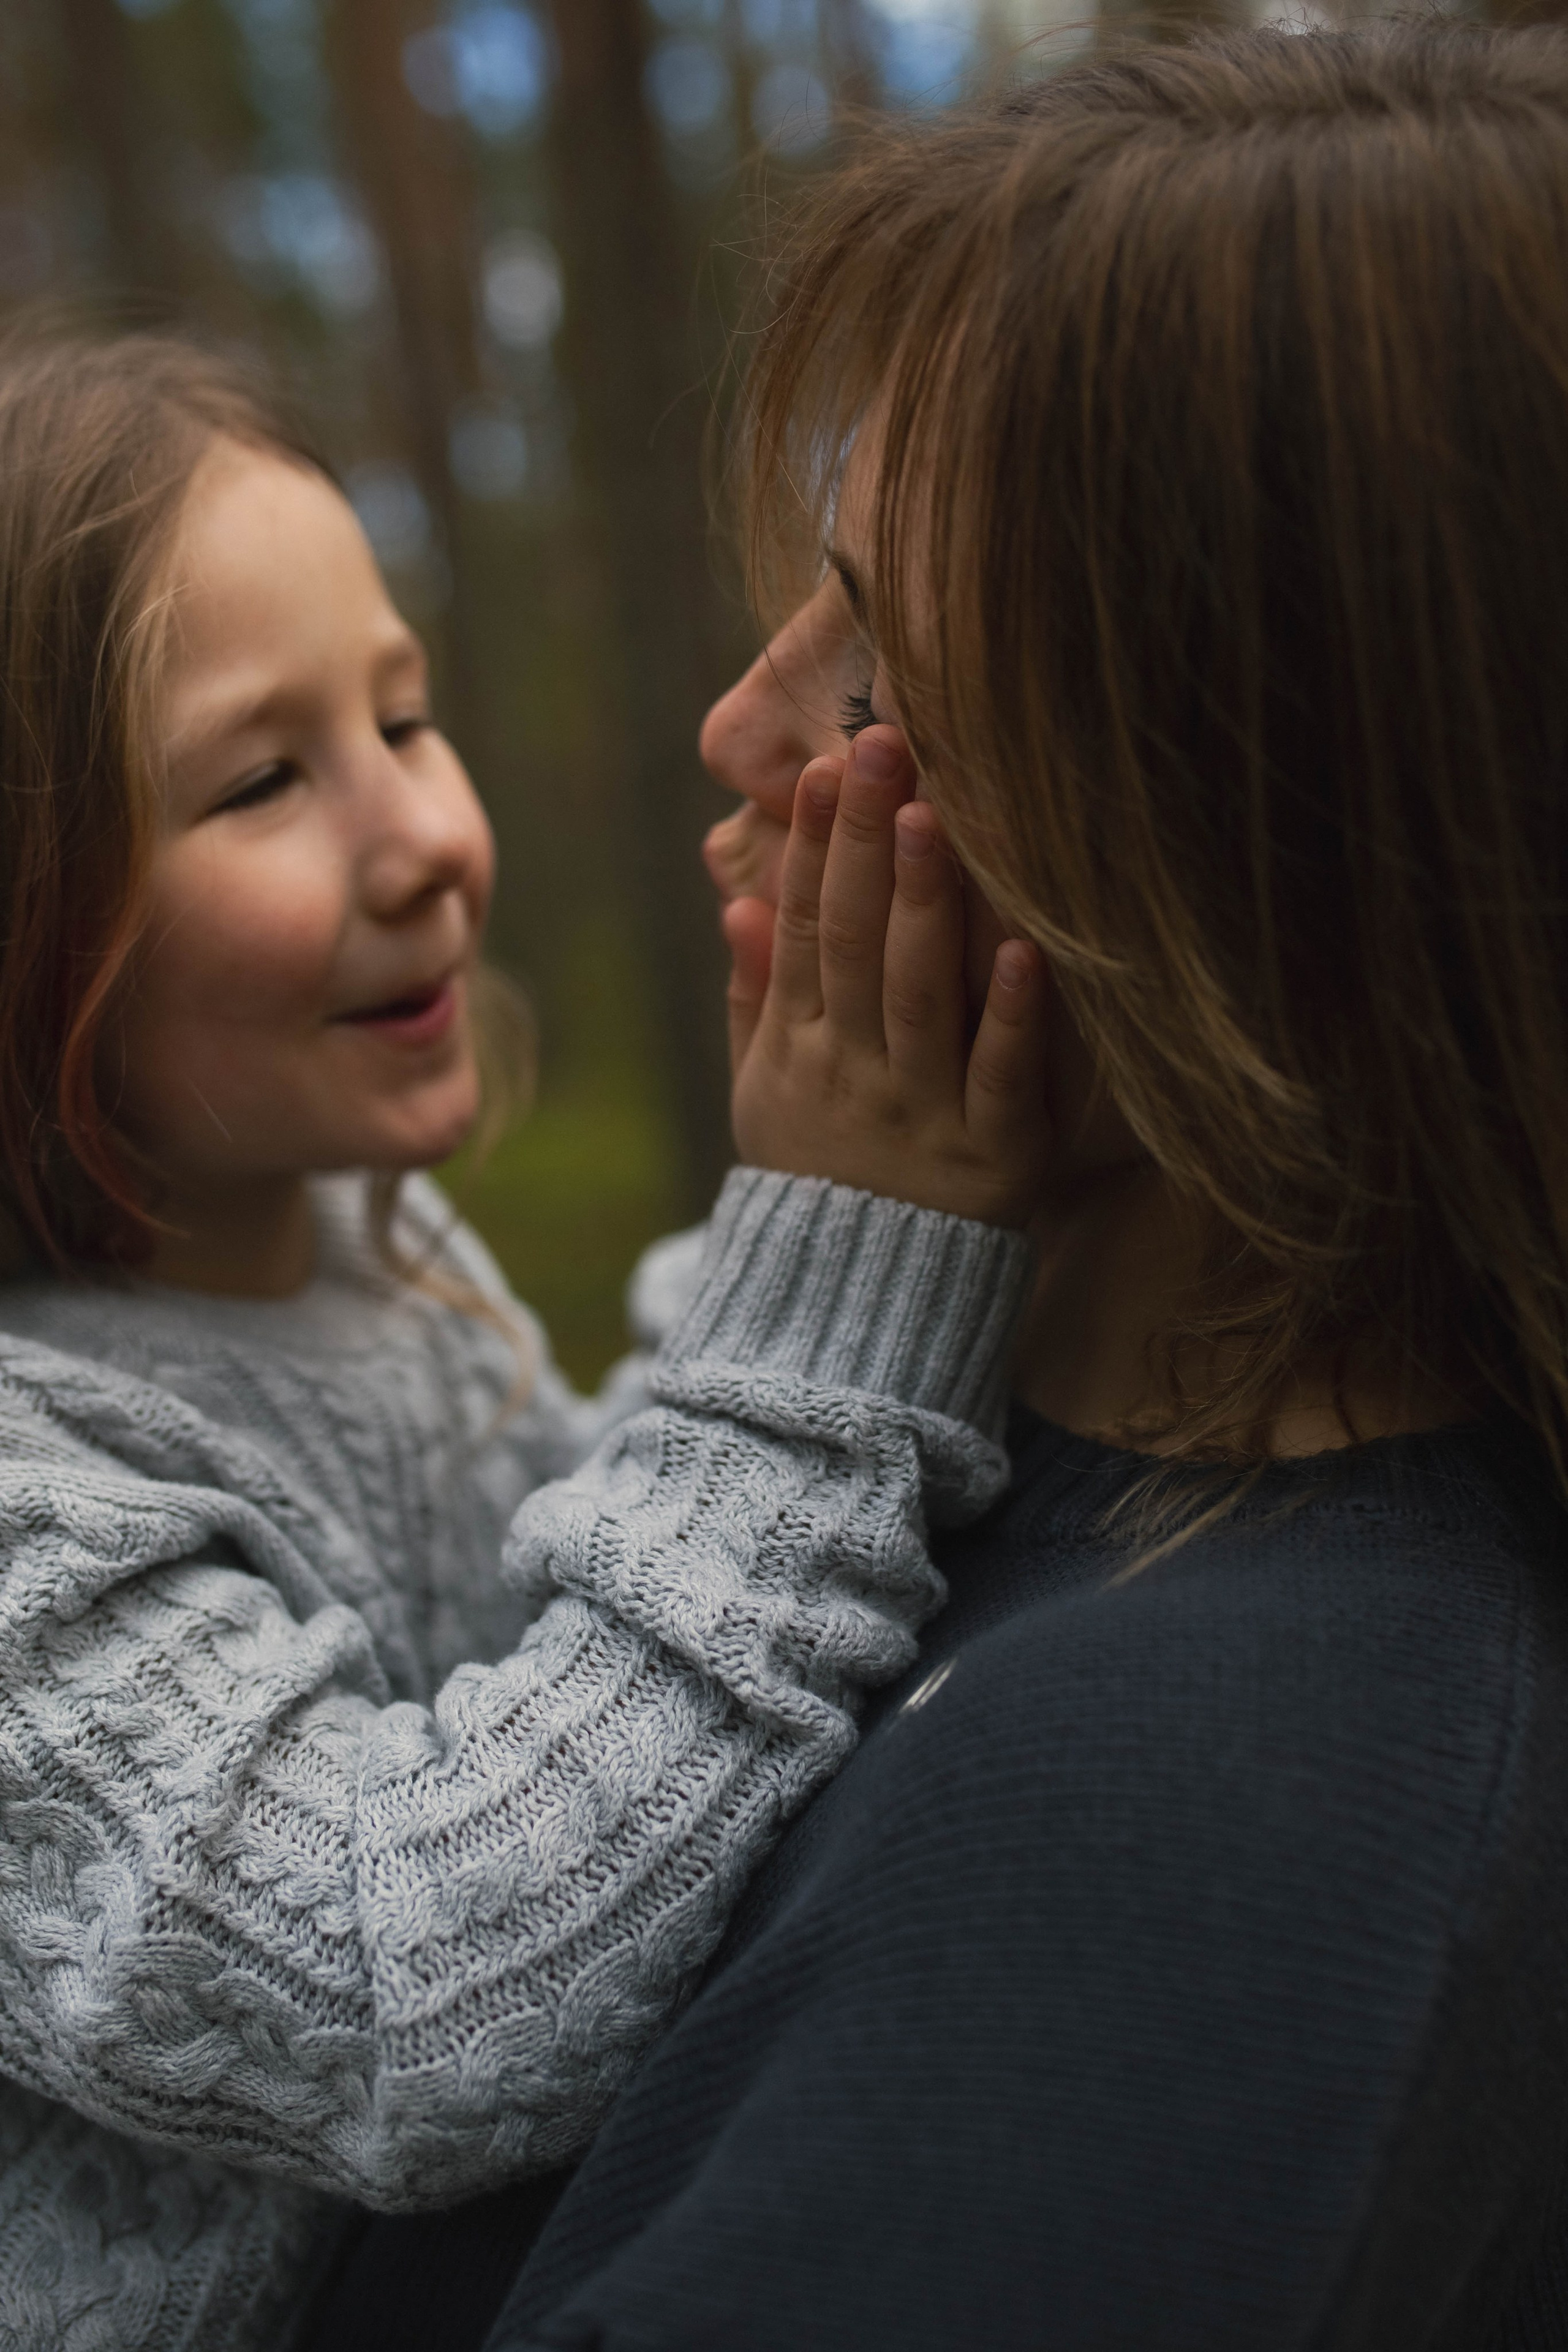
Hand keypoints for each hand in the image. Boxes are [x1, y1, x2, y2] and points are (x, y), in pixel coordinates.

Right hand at [726, 728, 1051, 1230]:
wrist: (855, 1305)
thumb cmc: (818, 1175)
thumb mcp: (764, 1092)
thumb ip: (755, 996)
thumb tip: (737, 901)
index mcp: (798, 1049)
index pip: (801, 931)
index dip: (811, 848)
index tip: (822, 769)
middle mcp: (852, 1071)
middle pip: (853, 942)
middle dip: (862, 843)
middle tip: (879, 746)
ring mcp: (921, 1112)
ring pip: (917, 995)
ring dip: (924, 905)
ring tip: (932, 818)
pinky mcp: (992, 1155)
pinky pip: (999, 1079)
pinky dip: (1009, 1019)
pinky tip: (1024, 952)